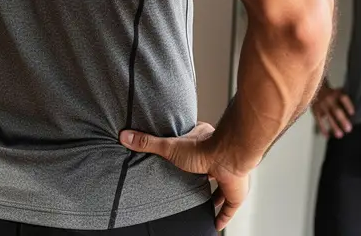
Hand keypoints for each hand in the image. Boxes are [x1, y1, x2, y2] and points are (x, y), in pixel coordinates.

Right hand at [120, 123, 249, 230]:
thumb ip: (148, 143)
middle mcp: (219, 157)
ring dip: (215, 194)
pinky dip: (224, 215)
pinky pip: (230, 206)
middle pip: (210, 167)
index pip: (196, 146)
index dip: (191, 152)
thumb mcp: (169, 146)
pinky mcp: (235, 192)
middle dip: (204, 175)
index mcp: (204, 141)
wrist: (228, 158)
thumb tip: (125, 136)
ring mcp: (229, 175)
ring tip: (203, 202)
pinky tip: (216, 224)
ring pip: (222, 186)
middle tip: (192, 183)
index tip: (184, 159)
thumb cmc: (203, 148)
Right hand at [310, 86, 354, 137]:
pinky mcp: (315, 110)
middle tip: (348, 129)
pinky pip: (319, 120)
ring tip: (339, 135)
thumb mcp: (339, 92)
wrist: (315, 89)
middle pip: (336, 110)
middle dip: (342, 120)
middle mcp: (329, 99)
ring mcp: (322, 106)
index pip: (343, 98)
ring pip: (328, 117)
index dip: (348, 105)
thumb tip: (354, 113)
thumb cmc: (331, 93)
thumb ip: (345, 100)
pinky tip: (327, 136)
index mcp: (337, 94)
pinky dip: (322, 129)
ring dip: (333, 126)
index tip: (352, 113)